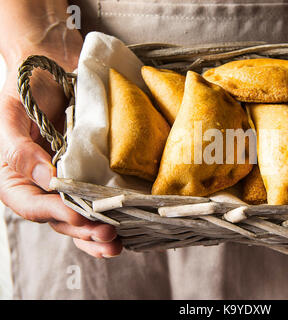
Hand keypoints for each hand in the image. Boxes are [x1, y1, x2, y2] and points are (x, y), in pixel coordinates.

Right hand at [0, 33, 122, 257]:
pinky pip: (99, 200)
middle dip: (83, 230)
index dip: (52, 214)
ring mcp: (69, 182)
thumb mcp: (12, 113)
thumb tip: (44, 178)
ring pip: (80, 218)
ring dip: (97, 234)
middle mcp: (42, 185)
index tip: (76, 216)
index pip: (29, 205)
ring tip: (116, 244)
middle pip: (59, 219)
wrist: (54, 69)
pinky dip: (110, 216)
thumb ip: (18, 148)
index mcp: (16, 176)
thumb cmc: (28, 87)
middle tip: (106, 236)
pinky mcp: (92, 174)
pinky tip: (126, 228)